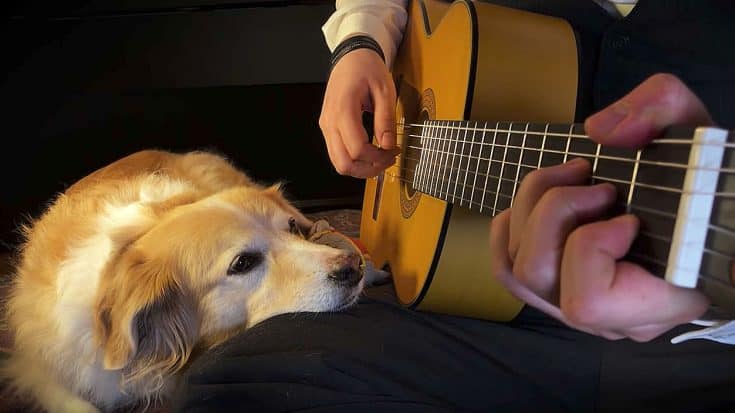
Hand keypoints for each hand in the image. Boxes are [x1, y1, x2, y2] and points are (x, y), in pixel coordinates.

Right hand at [319, 49, 400, 177]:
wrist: (351, 57)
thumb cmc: (367, 68)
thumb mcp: (384, 90)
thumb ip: (385, 118)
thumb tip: (388, 145)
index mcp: (343, 109)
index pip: (357, 149)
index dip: (378, 157)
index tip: (394, 151)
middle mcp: (329, 121)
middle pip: (343, 163)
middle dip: (368, 169)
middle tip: (388, 161)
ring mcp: (326, 126)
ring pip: (338, 163)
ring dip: (361, 168)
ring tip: (381, 158)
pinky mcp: (328, 128)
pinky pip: (337, 154)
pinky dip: (354, 160)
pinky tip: (370, 152)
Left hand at [489, 73, 712, 340]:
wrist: (708, 213)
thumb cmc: (706, 187)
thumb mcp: (698, 136)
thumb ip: (662, 111)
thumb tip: (601, 131)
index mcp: (661, 300)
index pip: (590, 301)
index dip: (592, 248)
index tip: (628, 216)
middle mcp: (615, 318)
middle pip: (540, 277)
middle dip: (555, 212)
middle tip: (598, 185)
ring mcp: (583, 310)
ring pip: (517, 272)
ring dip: (533, 211)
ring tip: (571, 179)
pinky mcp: (561, 292)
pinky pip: (508, 270)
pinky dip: (511, 229)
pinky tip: (538, 200)